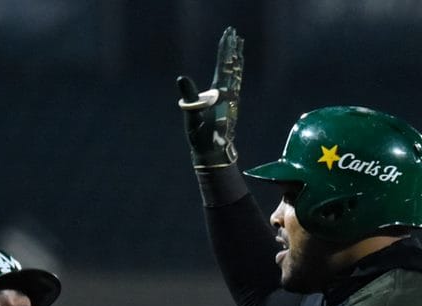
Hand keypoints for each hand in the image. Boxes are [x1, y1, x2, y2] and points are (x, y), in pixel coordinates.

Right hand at [178, 26, 243, 168]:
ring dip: (236, 59)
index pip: (224, 65)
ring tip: (239, 46)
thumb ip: (189, 96)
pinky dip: (236, 73)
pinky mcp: (229, 106)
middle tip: (234, 33)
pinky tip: (236, 72)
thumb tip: (182, 78)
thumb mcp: (192, 116)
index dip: (225, 49)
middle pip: (232, 66)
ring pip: (236, 74)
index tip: (229, 34)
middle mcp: (229, 94)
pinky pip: (235, 84)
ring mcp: (231, 100)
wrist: (214, 155)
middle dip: (232, 49)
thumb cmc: (202, 137)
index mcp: (220, 93)